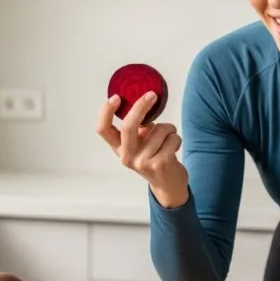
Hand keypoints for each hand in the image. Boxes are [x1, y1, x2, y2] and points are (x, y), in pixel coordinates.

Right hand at [96, 92, 188, 207]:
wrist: (168, 185)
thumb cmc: (154, 157)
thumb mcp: (140, 144)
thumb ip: (138, 128)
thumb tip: (143, 103)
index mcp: (119, 148)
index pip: (103, 129)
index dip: (106, 111)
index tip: (116, 97)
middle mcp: (127, 156)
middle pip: (128, 126)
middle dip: (141, 106)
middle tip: (152, 95)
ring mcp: (143, 162)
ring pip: (159, 129)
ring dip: (169, 129)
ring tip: (168, 139)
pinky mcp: (160, 164)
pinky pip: (172, 138)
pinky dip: (176, 138)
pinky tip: (173, 148)